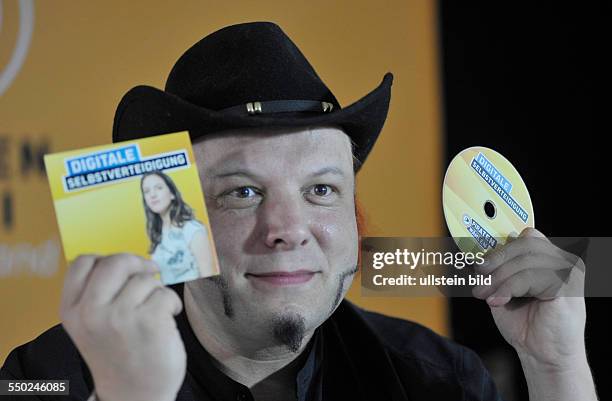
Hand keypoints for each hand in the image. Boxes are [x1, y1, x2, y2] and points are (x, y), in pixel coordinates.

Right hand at [60, 254, 185, 400]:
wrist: (133, 395)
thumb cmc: (119, 355)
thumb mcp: (92, 325)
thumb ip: (98, 294)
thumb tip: (128, 260)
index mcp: (72, 310)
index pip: (82, 262)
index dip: (106, 258)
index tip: (122, 269)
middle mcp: (91, 312)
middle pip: (116, 261)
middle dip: (137, 264)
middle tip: (149, 272)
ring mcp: (120, 317)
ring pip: (145, 278)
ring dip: (156, 290)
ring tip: (154, 312)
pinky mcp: (149, 321)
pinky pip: (165, 293)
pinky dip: (171, 304)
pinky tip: (166, 320)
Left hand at [472, 228, 586, 368]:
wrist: (542, 355)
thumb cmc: (526, 323)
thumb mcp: (506, 288)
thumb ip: (499, 269)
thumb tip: (478, 252)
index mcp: (551, 259)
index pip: (527, 236)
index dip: (502, 247)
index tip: (479, 263)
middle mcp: (564, 262)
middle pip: (525, 243)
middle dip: (496, 261)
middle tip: (479, 279)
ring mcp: (569, 273)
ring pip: (525, 260)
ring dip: (499, 278)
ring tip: (485, 294)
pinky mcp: (567, 288)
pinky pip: (530, 277)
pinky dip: (508, 288)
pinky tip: (497, 301)